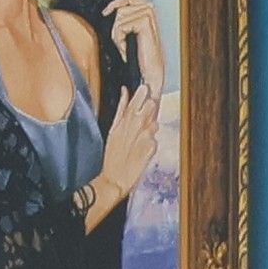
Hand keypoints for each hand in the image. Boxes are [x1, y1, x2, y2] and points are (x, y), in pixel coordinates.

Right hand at [96, 83, 158, 199]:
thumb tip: (125, 90)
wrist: (115, 178)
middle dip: (150, 109)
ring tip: (138, 140)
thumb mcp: (112, 129)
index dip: (144, 92)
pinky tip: (141, 150)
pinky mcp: (154, 146)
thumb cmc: (111, 155)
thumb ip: (122, 109)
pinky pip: (156, 139)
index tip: (144, 90)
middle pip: (153, 105)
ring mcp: (148, 135)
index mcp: (126, 118)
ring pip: (155, 123)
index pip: (141, 96)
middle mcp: (138, 124)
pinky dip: (150, 142)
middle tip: (143, 118)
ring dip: (150, 128)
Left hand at [103, 0, 164, 98]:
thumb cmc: (141, 56)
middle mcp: (149, 10)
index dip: (114, 3)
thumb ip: (124, 20)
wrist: (150, 72)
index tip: (105, 12)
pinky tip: (127, 48)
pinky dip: (119, 40)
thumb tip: (108, 11)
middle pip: (120, 8)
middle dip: (116, 27)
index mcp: (146, 10)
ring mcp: (148, 14)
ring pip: (119, 17)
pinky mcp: (145, 22)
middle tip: (122, 42)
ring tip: (126, 46)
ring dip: (117, 35)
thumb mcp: (129, 35)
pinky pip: (120, 26)